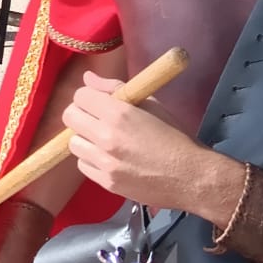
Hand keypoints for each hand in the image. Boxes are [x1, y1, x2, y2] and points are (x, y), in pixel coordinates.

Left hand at [61, 72, 241, 220]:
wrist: (192, 176)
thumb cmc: (175, 136)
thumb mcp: (150, 104)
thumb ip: (115, 88)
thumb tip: (87, 79)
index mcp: (118, 113)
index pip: (80, 96)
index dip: (88, 96)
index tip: (98, 101)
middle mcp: (107, 137)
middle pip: (70, 117)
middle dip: (81, 114)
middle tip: (96, 119)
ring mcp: (105, 162)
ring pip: (73, 143)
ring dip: (85, 139)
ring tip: (104, 141)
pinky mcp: (107, 183)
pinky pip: (83, 165)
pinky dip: (92, 160)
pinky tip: (110, 158)